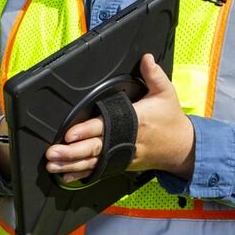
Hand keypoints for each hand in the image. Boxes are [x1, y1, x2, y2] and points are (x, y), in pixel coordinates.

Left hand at [44, 54, 193, 183]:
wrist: (182, 148)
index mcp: (134, 121)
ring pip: (93, 163)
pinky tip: (65, 176)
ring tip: (52, 165)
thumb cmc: (171, 119)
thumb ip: (153, 75)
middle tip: (52, 153)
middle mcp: (126, 141)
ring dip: (71, 165)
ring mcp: (123, 156)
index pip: (106, 126)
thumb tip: (145, 57)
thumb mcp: (166, 93)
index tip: (70, 134)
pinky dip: (82, 174)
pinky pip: (99, 171)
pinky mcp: (121, 165)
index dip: (87, 130)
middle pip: (94, 149)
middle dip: (71, 153)